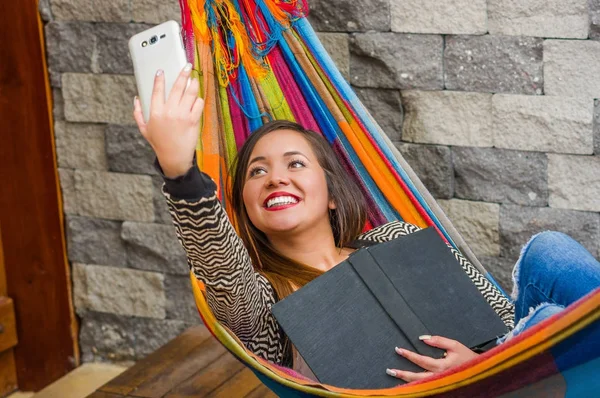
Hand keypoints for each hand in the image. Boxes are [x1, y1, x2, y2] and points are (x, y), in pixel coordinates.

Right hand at [133, 63, 204, 177]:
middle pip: (177, 87)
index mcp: (155, 112)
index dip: (159, 79)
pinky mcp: (193, 120)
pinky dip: (199, 99)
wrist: (174, 157)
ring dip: (194, 84)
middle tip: (187, 66)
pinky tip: (197, 98)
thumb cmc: (159, 143)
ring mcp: (182, 115)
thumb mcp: (144, 129)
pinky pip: (198, 104)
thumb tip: (136, 99)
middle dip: (183, 74)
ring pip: (190, 93)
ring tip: (195, 80)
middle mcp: (169, 111)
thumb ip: (138, 113)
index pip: (157, 90)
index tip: (161, 70)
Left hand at [386, 335, 478, 382]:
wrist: (480, 372)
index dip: (409, 355)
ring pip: (420, 385)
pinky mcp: (442, 388)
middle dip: (403, 374)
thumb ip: (439, 341)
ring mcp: (440, 384)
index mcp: (442, 366)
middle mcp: (440, 378)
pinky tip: (408, 384)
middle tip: (390, 370)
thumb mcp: (455, 345)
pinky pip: (426, 388)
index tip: (399, 350)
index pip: (421, 360)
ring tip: (395, 377)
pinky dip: (416, 386)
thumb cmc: (468, 358)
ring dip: (407, 381)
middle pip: (417, 377)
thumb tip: (423, 338)